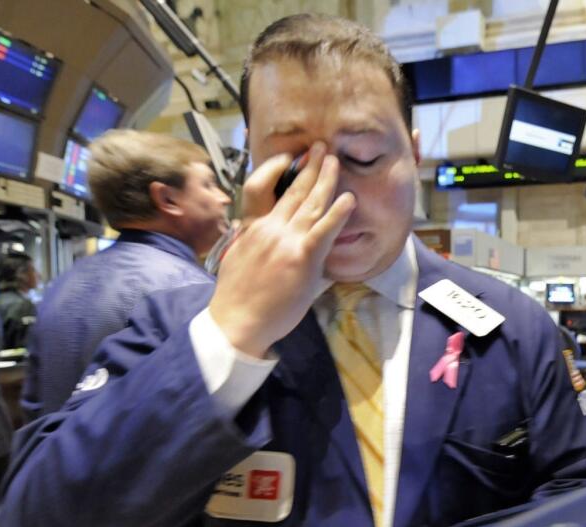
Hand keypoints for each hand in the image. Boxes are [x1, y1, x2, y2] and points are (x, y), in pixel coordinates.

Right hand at [208, 142, 355, 356]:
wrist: (236, 321)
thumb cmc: (237, 297)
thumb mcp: (237, 257)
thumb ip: (251, 239)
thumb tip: (256, 230)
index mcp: (252, 227)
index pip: (264, 188)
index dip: (278, 169)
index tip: (290, 159)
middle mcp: (269, 227)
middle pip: (293, 190)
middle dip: (309, 166)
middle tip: (321, 147)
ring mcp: (286, 240)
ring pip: (311, 203)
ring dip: (326, 178)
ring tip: (335, 159)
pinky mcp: (302, 257)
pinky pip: (323, 230)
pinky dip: (338, 212)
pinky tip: (349, 198)